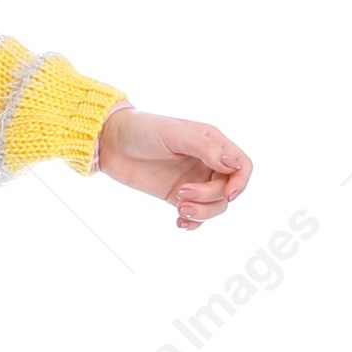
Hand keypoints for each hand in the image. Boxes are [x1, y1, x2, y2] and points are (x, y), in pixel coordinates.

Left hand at [96, 105, 251, 227]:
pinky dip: (193, 222)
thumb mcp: (175, 134)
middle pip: (227, 190)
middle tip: (182, 195)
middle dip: (209, 197)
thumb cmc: (142, 129)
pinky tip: (179, 222)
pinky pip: (195, 214)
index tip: (227, 194)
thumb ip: (205, 149)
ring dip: (201, 212)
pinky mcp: (176, 195)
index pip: (241, 166)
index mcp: (212, 143)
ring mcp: (192, 180)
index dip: (240, 183)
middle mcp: (206, 162)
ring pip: (214, 206)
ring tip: (179, 209)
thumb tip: (233, 165)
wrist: (110, 142)